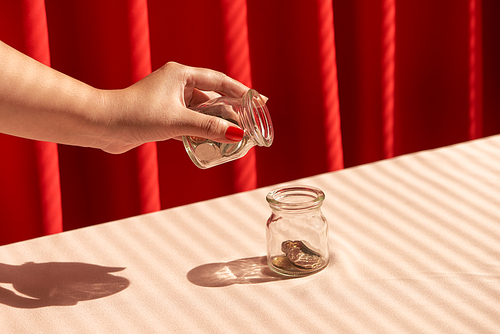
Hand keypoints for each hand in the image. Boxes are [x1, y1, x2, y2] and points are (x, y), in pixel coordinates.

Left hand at [100, 62, 249, 153]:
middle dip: (229, 111)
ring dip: (214, 123)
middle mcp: (176, 84)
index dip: (240, 91)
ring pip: (200, 112)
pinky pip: (188, 122)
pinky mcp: (162, 116)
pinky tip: (210, 142)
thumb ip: (208, 127)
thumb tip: (236, 135)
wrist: (103, 125)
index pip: (219, 81)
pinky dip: (199, 131)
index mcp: (180, 75)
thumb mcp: (178, 121)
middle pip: (211, 97)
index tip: (258, 100)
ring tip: (233, 135)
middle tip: (248, 123)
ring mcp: (169, 100)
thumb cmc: (137, 115)